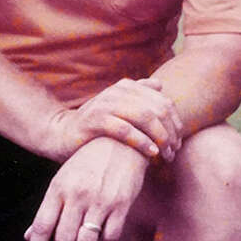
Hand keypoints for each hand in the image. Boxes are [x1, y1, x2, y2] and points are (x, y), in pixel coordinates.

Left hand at [24, 137, 148, 240]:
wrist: (121, 140)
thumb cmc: (88, 162)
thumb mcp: (63, 179)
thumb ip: (49, 209)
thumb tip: (30, 236)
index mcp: (58, 188)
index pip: (42, 226)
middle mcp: (77, 195)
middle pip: (64, 239)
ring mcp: (99, 200)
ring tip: (87, 239)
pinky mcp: (121, 204)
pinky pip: (109, 238)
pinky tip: (103, 235)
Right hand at [44, 78, 182, 162]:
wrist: (62, 134)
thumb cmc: (97, 125)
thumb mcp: (118, 108)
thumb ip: (138, 95)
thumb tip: (160, 85)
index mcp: (126, 87)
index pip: (163, 102)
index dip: (175, 123)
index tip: (178, 143)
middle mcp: (117, 91)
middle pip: (157, 109)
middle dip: (170, 132)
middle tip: (173, 151)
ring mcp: (105, 104)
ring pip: (144, 117)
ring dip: (159, 138)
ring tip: (165, 155)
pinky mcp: (95, 120)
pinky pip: (125, 129)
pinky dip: (141, 141)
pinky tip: (150, 154)